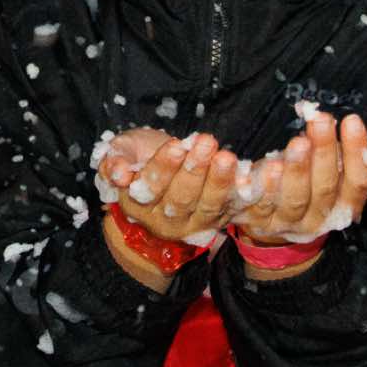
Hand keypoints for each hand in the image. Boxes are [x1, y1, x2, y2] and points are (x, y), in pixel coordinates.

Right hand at [103, 130, 243, 243]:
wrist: (160, 179)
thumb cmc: (138, 158)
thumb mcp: (120, 152)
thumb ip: (114, 160)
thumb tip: (119, 173)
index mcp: (137, 204)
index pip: (149, 188)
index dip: (163, 168)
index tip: (176, 145)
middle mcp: (164, 220)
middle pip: (180, 199)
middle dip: (195, 170)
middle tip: (207, 142)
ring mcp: (193, 223)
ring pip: (208, 206)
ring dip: (220, 181)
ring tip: (227, 157)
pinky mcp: (217, 219)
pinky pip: (232, 208)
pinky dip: (243, 192)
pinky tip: (252, 176)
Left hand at [232, 112, 366, 253]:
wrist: (271, 219)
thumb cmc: (320, 187)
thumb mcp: (352, 180)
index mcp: (343, 209)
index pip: (356, 184)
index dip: (356, 155)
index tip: (352, 122)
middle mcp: (315, 220)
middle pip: (324, 189)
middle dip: (325, 155)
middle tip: (320, 121)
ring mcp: (281, 221)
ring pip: (291, 199)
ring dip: (294, 170)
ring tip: (295, 142)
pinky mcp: (249, 216)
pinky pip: (247, 200)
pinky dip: (245, 180)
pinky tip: (242, 160)